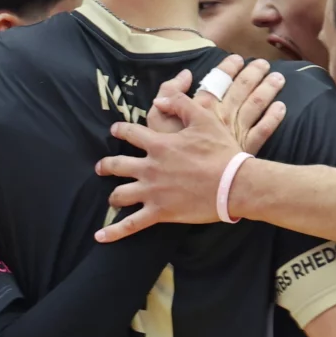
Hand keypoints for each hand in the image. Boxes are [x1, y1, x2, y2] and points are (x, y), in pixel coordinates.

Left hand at [92, 59, 286, 242]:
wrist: (234, 184)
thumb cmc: (222, 152)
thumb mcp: (204, 119)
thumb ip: (180, 104)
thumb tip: (159, 99)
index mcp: (159, 144)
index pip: (130, 133)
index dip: (120, 130)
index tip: (115, 130)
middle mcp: (150, 168)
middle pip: (117, 165)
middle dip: (106, 165)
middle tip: (101, 167)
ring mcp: (152, 192)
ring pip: (120, 194)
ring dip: (113, 196)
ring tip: (111, 199)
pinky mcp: (159, 212)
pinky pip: (131, 224)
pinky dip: (114, 231)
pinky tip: (100, 237)